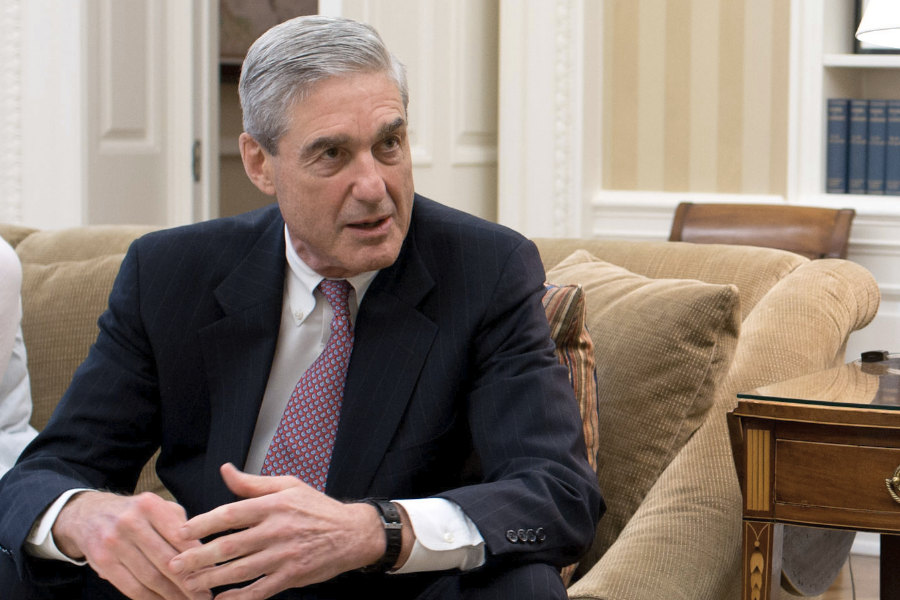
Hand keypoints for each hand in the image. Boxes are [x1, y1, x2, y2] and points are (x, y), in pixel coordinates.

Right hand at [52, 490, 208, 599]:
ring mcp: (114, 543)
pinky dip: (150, 599)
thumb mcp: (157, 507)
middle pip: (166, 560)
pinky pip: (131, 587)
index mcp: (150, 505)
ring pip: (149, 577)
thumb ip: (180, 525)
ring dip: (172, 595)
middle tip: (205, 596)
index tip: (213, 574)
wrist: (88, 514)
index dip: (198, 558)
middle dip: (188, 582)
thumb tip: (206, 553)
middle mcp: (130, 522)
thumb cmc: (135, 513)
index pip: (180, 537)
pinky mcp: (102, 562)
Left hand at [169, 463, 386, 598]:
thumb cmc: (318, 508)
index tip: (182, 531)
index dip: (203, 523)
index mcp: (274, 505)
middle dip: (198, 557)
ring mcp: (284, 555)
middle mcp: (277, 530)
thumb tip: (224, 471)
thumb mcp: (288, 486)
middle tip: (175, 564)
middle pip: (229, 546)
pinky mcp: (292, 576)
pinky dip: (239, 597)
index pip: (231, 513)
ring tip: (189, 585)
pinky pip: (259, 589)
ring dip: (211, 579)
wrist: (353, 533)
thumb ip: (253, 484)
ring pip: (240, 570)